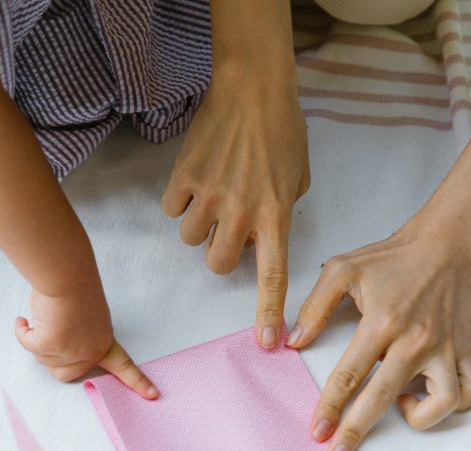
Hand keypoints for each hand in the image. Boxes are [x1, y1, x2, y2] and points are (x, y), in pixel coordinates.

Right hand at [15, 287, 158, 398]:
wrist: (66, 275)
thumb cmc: (74, 288)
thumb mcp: (87, 318)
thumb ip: (78, 338)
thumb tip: (56, 345)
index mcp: (104, 341)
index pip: (124, 366)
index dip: (137, 382)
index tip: (152, 395)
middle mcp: (90, 350)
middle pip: (64, 374)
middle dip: (50, 356)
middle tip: (49, 333)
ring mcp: (71, 351)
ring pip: (43, 359)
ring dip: (36, 338)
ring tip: (44, 316)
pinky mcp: (50, 345)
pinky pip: (28, 346)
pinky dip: (22, 332)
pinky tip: (22, 321)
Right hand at [162, 67, 310, 348]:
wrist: (253, 89)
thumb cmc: (281, 130)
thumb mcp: (297, 178)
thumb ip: (281, 213)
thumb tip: (261, 238)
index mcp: (275, 215)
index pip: (273, 275)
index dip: (268, 312)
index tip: (265, 342)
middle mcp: (242, 212)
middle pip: (219, 265)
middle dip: (221, 253)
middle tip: (228, 228)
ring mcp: (210, 196)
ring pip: (191, 239)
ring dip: (200, 226)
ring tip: (213, 196)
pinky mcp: (184, 178)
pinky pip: (173, 210)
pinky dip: (181, 200)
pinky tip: (197, 178)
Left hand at [286, 220, 470, 450]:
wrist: (446, 244)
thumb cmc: (391, 259)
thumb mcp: (342, 270)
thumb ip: (315, 306)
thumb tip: (294, 341)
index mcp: (382, 322)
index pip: (350, 374)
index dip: (330, 407)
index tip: (317, 432)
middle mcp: (416, 340)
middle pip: (382, 398)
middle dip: (355, 432)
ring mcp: (446, 349)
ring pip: (441, 404)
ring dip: (417, 417)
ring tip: (399, 406)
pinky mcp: (467, 352)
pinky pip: (469, 394)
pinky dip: (450, 405)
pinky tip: (426, 394)